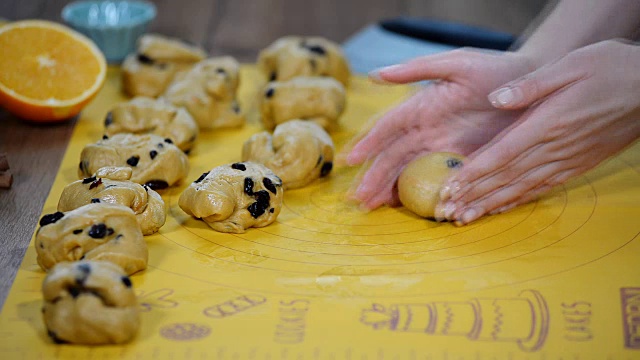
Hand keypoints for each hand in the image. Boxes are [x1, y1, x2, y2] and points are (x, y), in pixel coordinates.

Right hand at [345, 48, 534, 208]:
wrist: (537, 87)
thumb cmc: (497, 69)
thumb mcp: (458, 63)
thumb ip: (418, 69)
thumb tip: (375, 75)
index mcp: (422, 108)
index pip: (388, 129)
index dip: (369, 144)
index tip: (351, 161)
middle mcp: (428, 132)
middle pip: (394, 158)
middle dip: (374, 178)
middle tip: (358, 199)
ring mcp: (445, 151)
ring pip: (411, 173)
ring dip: (390, 191)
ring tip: (373, 207)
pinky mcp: (466, 165)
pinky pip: (441, 184)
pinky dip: (425, 197)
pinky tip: (410, 211)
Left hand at [438, 40, 639, 224]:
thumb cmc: (611, 70)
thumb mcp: (571, 65)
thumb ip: (531, 85)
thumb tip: (496, 99)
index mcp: (547, 124)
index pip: (501, 155)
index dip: (473, 174)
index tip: (450, 188)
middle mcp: (554, 148)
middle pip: (505, 177)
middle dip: (472, 196)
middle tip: (445, 212)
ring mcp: (566, 160)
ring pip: (520, 188)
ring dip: (490, 204)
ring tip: (464, 218)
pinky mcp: (577, 166)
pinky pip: (541, 188)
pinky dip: (518, 200)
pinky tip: (501, 209)